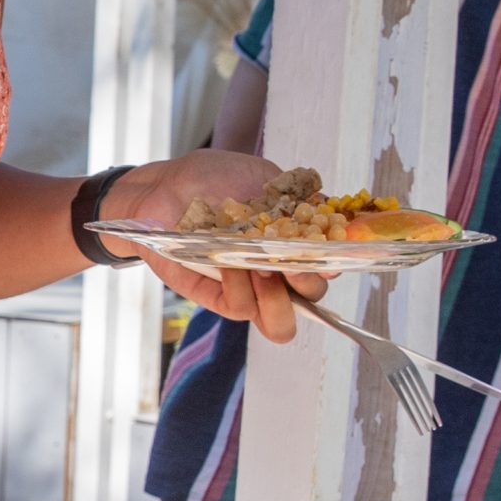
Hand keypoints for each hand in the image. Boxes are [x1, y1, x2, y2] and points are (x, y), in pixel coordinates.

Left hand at [98, 151, 329, 342]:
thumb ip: (296, 195)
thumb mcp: (261, 176)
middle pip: (312, 298)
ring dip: (277, 295)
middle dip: (309, 282)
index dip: (336, 262)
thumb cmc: (213, 178)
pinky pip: (240, 309)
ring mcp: (249, 287)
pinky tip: (227, 263)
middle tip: (292, 263)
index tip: (329, 250)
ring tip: (259, 266)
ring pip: (281, 323)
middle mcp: (277, 270)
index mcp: (293, 242)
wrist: (164, 186)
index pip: (329, 264)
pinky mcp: (217, 297)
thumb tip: (328, 209)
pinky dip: (240, 288)